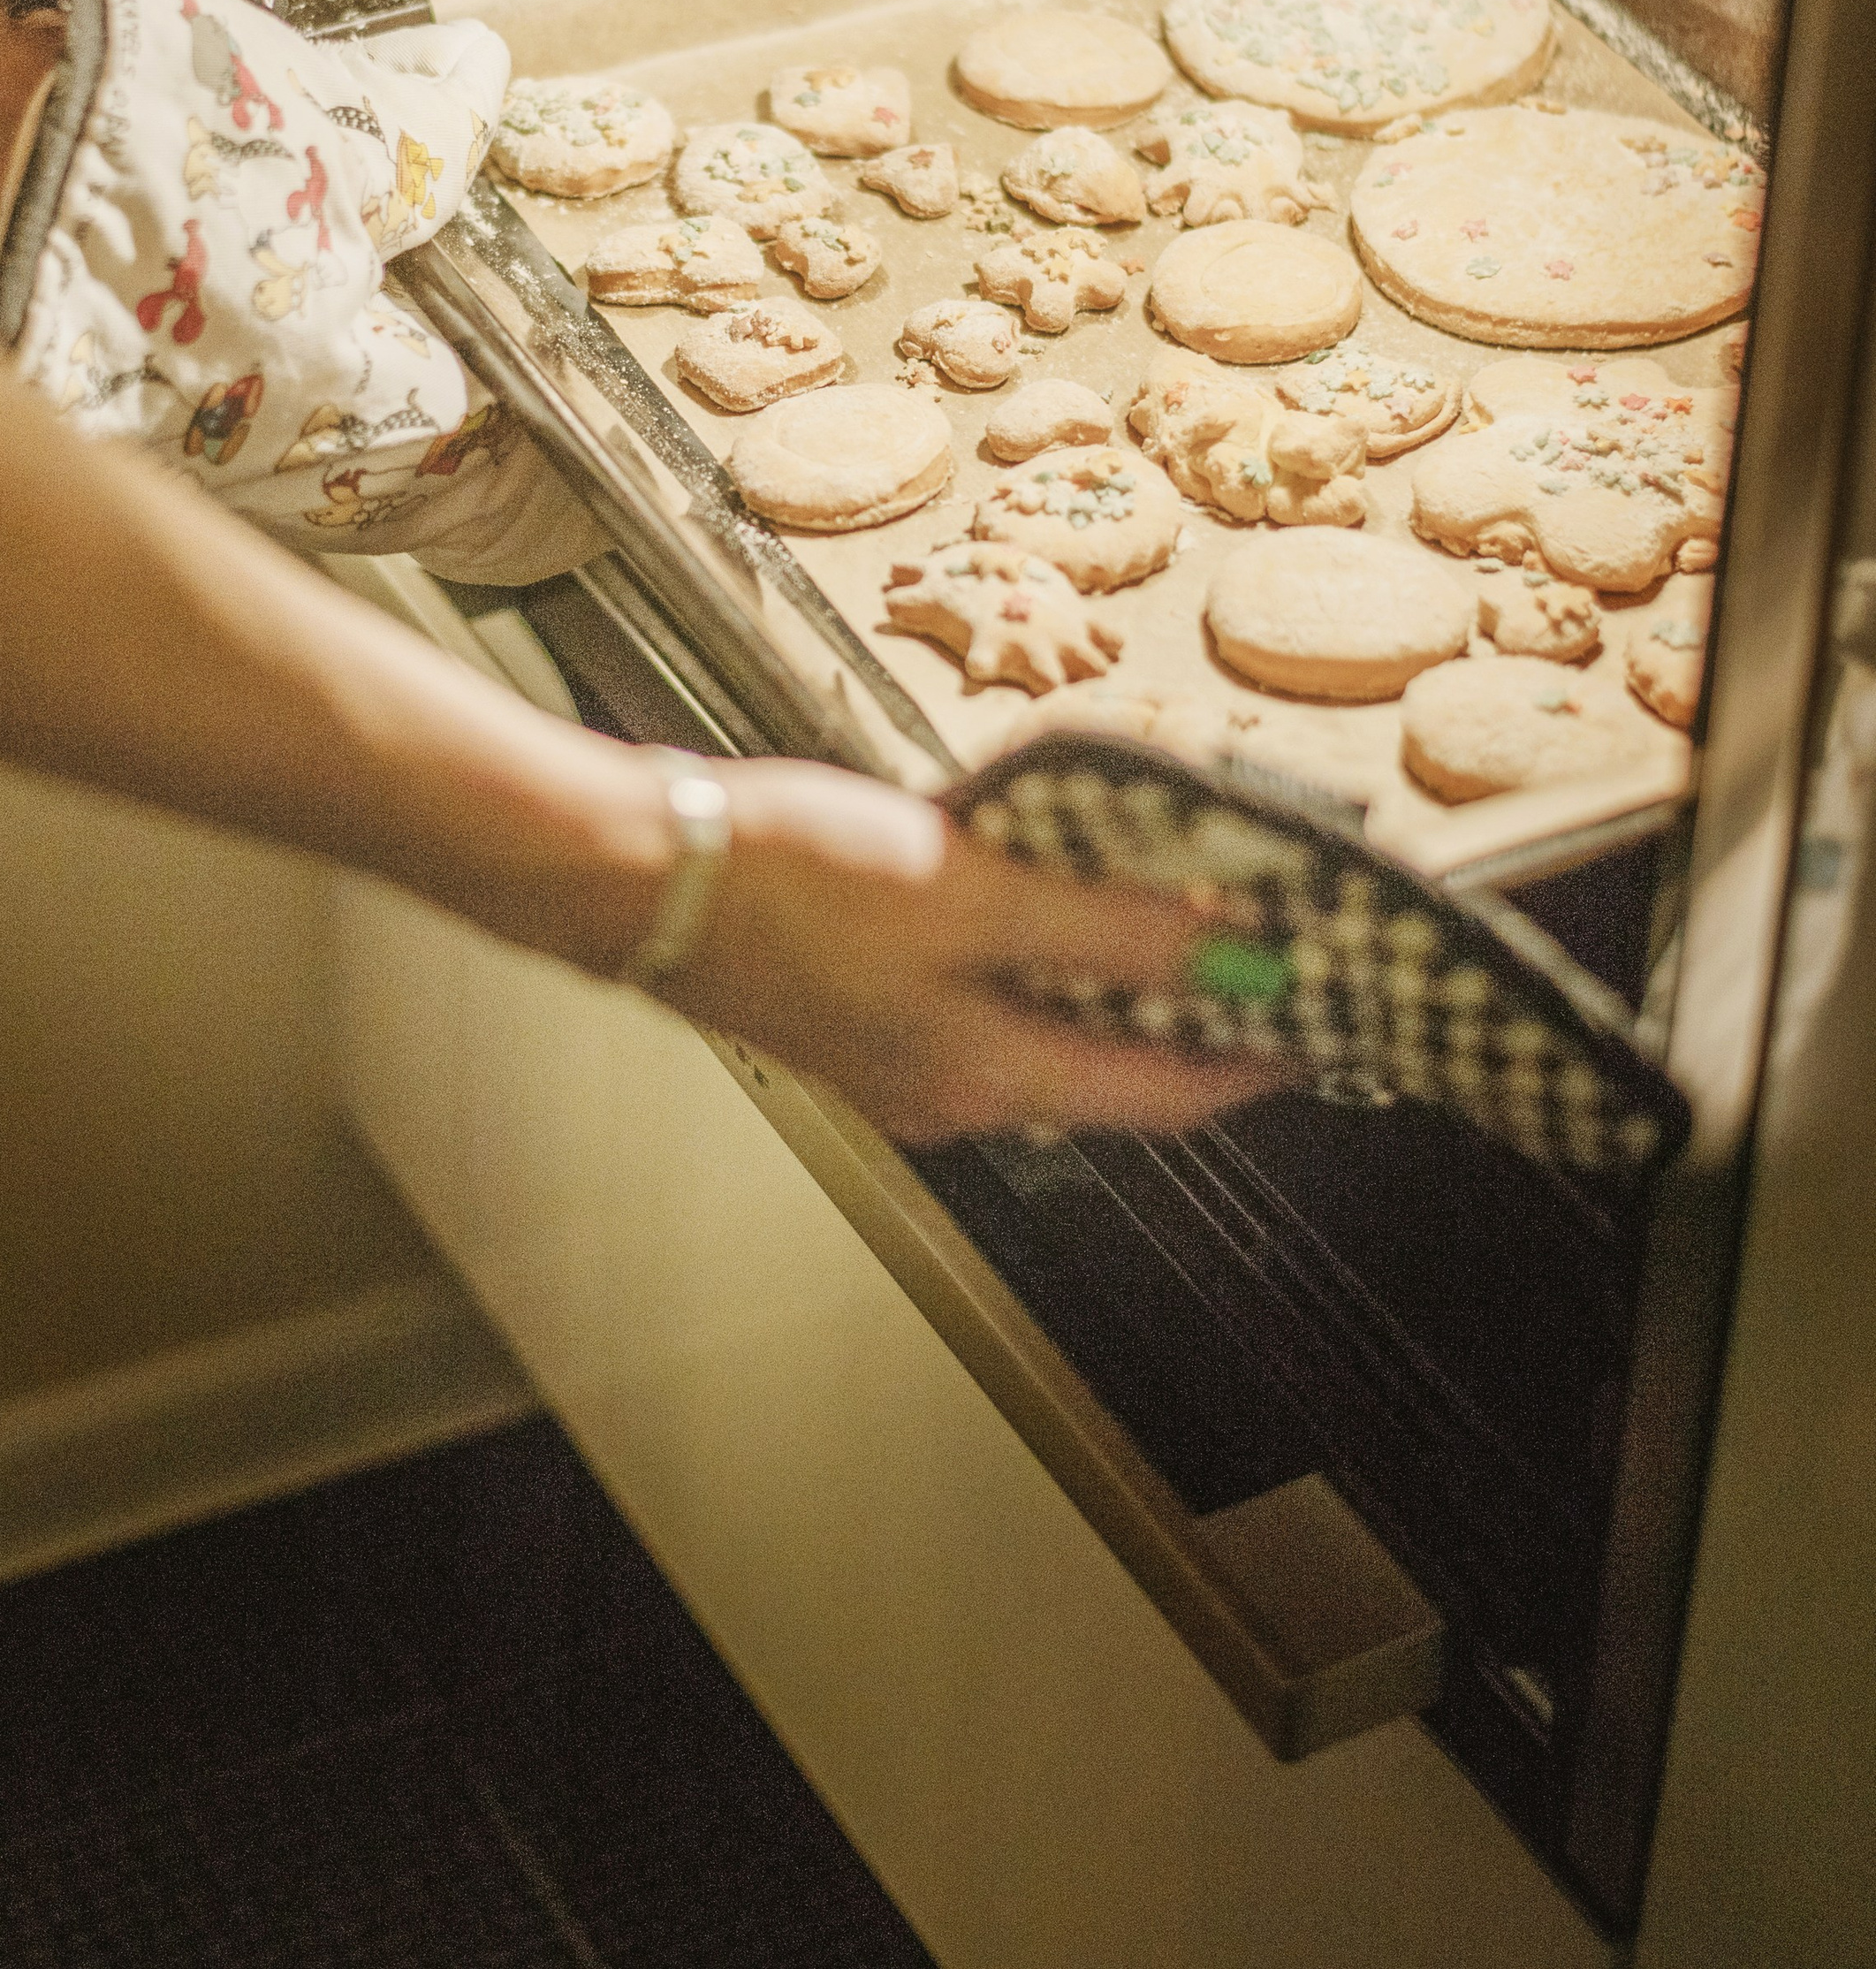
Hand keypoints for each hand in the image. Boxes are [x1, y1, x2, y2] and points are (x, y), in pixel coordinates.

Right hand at [660, 759, 1283, 1144]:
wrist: (642, 869)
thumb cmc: (787, 878)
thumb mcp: (968, 891)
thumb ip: (1104, 930)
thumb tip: (1231, 958)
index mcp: (981, 1078)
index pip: (1162, 1100)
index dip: (1253, 1064)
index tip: (1325, 1024)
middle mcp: (947, 1091)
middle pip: (1107, 1075)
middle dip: (1191, 1022)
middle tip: (1266, 957)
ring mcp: (898, 1056)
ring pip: (1045, 1036)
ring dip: (1115, 986)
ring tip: (1179, 916)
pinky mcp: (861, 1008)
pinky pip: (985, 1000)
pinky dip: (1039, 961)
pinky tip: (1047, 894)